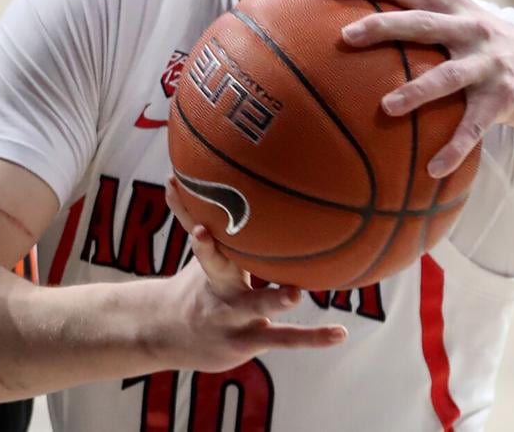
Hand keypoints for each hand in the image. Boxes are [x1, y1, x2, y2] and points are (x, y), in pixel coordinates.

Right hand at [161, 178, 346, 371]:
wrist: (172, 335)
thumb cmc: (196, 282)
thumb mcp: (197, 252)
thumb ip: (192, 215)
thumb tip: (176, 173)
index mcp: (210, 264)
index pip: (203, 241)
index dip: (199, 230)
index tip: (191, 215)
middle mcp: (218, 290)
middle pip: (215, 269)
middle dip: (211, 251)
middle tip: (208, 234)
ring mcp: (234, 318)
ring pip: (255, 307)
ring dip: (273, 300)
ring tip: (294, 293)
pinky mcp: (252, 341)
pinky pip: (285, 339)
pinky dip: (313, 337)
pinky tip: (341, 333)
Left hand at [326, 0, 513, 176]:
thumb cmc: (494, 48)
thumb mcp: (465, 22)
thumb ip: (424, 18)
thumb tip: (364, 18)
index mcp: (454, 6)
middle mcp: (471, 28)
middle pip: (421, 24)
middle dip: (384, 27)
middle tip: (347, 37)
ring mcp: (489, 63)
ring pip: (447, 76)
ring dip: (416, 91)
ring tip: (386, 107)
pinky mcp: (504, 98)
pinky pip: (474, 126)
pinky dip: (454, 148)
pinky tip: (433, 169)